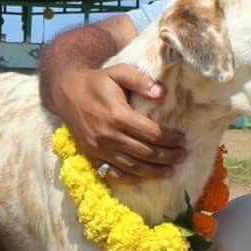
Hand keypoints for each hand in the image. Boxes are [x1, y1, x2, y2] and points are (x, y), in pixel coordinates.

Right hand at [49, 63, 187, 179]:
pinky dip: (132, 178)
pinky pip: (115, 172)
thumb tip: (162, 93)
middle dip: (167, 156)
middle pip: (145, 152)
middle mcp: (108, 135)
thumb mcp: (118, 72)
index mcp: (117, 115)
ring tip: (171, 171)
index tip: (183, 139)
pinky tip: (146, 177)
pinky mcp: (92, 155)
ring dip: (154, 171)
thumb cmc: (98, 81)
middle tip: (183, 156)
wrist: (67, 92)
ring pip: (132, 166)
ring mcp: (99, 148)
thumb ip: (140, 80)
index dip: (170, 139)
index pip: (151, 133)